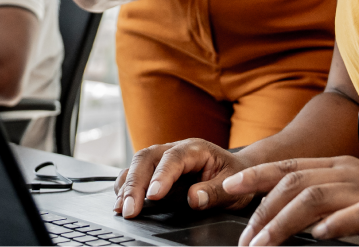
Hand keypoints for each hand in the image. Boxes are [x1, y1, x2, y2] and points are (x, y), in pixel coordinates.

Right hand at [113, 138, 253, 218]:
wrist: (237, 171)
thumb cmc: (235, 177)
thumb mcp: (234, 185)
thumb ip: (215, 192)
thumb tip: (193, 198)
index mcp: (195, 148)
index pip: (174, 158)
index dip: (162, 175)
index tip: (153, 195)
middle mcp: (175, 149)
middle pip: (148, 158)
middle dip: (135, 183)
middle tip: (130, 209)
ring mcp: (163, 157)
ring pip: (138, 163)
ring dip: (127, 185)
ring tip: (121, 208)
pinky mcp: (157, 169)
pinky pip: (136, 172)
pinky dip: (126, 185)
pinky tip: (121, 200)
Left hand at [224, 156, 358, 246]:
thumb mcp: (348, 196)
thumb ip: (318, 197)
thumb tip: (276, 212)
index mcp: (335, 166)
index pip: (287, 165)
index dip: (256, 175)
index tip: (229, 187)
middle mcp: (347, 172)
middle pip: (294, 182)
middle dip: (263, 209)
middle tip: (246, 238)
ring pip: (315, 198)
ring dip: (284, 222)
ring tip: (264, 244)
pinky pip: (356, 215)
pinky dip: (334, 224)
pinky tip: (318, 237)